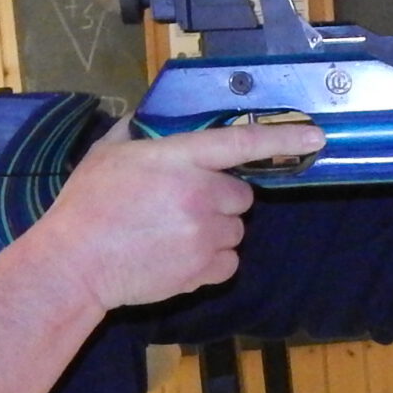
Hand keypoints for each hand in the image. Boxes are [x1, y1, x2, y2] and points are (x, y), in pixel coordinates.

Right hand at [37, 116, 326, 310]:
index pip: (242, 143)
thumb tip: (144, 122)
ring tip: (174, 234)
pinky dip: (212, 261)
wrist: (75, 264)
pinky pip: (229, 262)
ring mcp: (205, 235)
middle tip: (183, 205)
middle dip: (220, 198)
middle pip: (242, 195)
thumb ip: (135, 134)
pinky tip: (178, 256)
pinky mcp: (203, 270)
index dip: (283, 138)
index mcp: (179, 159)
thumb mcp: (108, 155)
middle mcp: (200, 194)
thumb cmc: (86, 206)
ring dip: (216, 230)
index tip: (316, 137)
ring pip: (236, 230)